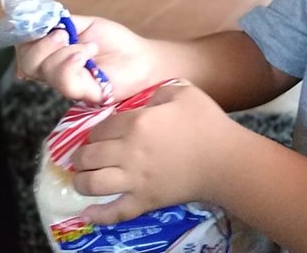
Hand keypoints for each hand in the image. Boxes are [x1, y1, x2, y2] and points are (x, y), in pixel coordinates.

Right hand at [16, 16, 153, 103]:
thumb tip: (40, 18)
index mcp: (52, 54)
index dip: (26, 36)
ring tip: (86, 46)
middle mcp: (54, 72)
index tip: (41, 24)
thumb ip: (62, 23)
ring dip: (63, 52)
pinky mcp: (82, 95)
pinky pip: (64, 81)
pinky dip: (72, 62)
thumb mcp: (86, 25)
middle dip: (42, 44)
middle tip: (63, 35)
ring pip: (44, 71)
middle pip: (28, 63)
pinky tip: (89, 53)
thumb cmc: (115, 42)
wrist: (142, 57)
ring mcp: (67, 85)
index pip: (24, 49)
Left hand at [71, 80, 233, 224]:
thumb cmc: (207, 123)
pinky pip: (115, 213)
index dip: (94, 131)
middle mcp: (129, 152)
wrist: (226, 160)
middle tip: (83, 156)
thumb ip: (158, 92)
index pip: (100, 128)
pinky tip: (86, 214)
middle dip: (81, 156)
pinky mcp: (145, 201)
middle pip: (89, 156)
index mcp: (137, 123)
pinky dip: (98, 215)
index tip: (97, 134)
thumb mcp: (183, 91)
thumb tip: (145, 102)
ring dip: (81, 181)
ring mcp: (135, 180)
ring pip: (93, 184)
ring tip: (81, 179)